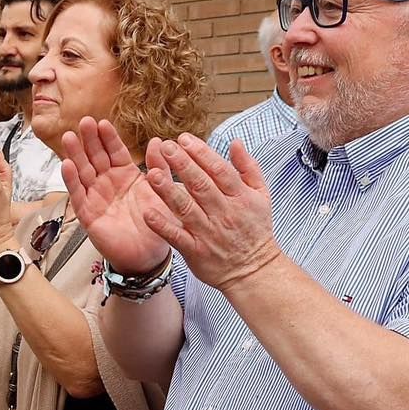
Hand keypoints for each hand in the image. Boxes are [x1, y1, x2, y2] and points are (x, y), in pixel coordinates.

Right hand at [60, 117, 171, 275]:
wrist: (149, 255)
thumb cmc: (156, 223)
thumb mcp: (163, 191)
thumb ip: (160, 167)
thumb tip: (159, 141)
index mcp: (126, 175)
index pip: (115, 151)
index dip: (108, 137)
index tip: (102, 122)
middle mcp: (108, 183)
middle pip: (95, 157)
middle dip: (89, 140)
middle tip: (84, 122)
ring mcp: (96, 198)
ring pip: (83, 172)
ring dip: (75, 155)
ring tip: (70, 138)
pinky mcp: (88, 215)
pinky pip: (78, 195)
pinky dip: (72, 181)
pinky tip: (66, 165)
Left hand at [141, 134, 279, 291]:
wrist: (254, 271)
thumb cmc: (256, 229)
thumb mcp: (261, 196)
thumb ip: (248, 168)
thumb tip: (235, 142)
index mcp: (239, 197)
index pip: (218, 170)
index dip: (200, 153)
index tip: (184, 138)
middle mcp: (223, 213)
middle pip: (201, 185)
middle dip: (182, 164)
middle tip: (166, 147)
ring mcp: (208, 232)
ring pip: (186, 208)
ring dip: (168, 190)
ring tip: (153, 173)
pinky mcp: (195, 251)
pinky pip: (176, 237)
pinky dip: (162, 225)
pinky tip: (147, 212)